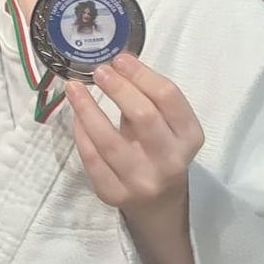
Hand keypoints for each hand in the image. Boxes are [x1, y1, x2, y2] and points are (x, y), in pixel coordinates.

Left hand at [68, 53, 202, 213]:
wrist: (158, 205)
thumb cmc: (161, 151)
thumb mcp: (168, 127)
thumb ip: (148, 99)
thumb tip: (116, 63)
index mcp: (189, 137)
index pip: (168, 98)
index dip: (142, 74)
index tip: (120, 59)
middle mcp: (170, 161)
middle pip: (143, 116)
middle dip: (118, 89)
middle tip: (99, 71)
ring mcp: (142, 181)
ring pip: (109, 140)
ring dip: (88, 109)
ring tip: (74, 88)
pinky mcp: (114, 194)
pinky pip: (91, 159)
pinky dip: (81, 134)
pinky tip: (76, 116)